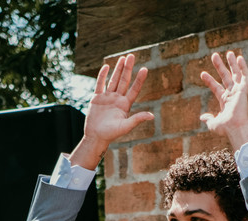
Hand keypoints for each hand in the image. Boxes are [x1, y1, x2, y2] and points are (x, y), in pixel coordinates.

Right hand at [70, 54, 154, 169]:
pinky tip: (106, 66)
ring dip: (118, 69)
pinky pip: (100, 84)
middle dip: (128, 68)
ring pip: (113, 80)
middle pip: (124, 81)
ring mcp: (107, 97)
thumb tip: (152, 116)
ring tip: (123, 58)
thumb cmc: (111, 134)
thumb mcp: (125, 127)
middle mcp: (117, 99)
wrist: (95, 137)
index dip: (139, 79)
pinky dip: (102, 75)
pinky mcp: (97, 98)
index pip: (134, 89)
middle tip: (132, 56)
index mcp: (125, 105)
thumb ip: (137, 119)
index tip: (145, 69)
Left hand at [199, 51, 247, 148]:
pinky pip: (245, 76)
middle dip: (220, 66)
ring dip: (232, 64)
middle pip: (225, 77)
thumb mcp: (213, 124)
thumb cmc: (225, 128)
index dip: (209, 81)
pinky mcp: (244, 90)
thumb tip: (202, 117)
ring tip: (229, 53)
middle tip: (214, 55)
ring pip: (235, 74)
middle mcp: (232, 95)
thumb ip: (208, 119)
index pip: (216, 87)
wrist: (234, 127)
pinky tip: (240, 58)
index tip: (202, 73)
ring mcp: (238, 92)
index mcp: (225, 101)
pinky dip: (243, 67)